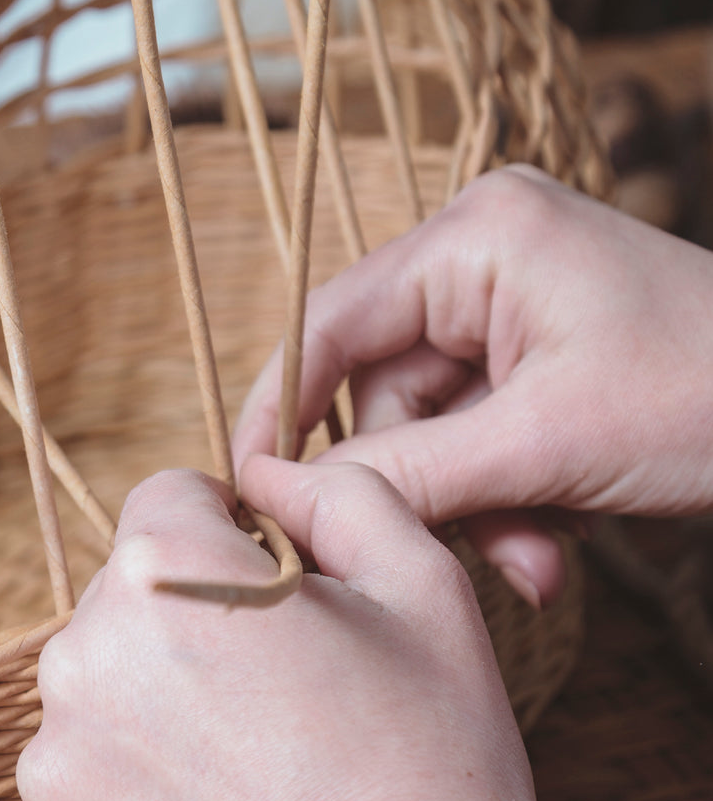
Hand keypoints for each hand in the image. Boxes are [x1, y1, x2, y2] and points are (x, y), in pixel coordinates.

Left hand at [19, 459, 570, 800]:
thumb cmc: (430, 770)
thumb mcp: (422, 588)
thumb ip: (337, 493)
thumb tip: (267, 471)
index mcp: (160, 571)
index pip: (170, 500)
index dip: (235, 536)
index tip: (279, 596)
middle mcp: (80, 656)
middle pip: (126, 600)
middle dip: (191, 625)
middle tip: (283, 700)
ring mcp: (54, 764)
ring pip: (104, 696)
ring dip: (159, 713)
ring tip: (255, 778)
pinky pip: (90, 790)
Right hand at [235, 166, 712, 606]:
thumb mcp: (544, 445)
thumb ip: (404, 474)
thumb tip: (284, 496)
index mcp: (477, 236)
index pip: (328, 323)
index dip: (280, 411)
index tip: (250, 488)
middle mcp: (482, 259)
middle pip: (382, 393)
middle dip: (421, 489)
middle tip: (449, 557)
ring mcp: (512, 309)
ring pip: (431, 434)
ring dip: (473, 512)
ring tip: (536, 564)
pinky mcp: (537, 360)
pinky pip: (478, 442)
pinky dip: (505, 504)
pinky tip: (551, 552)